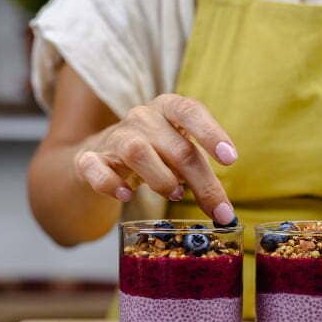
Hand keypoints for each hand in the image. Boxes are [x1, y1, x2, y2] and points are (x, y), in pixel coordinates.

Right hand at [72, 94, 237, 224]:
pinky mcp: (91, 159)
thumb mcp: (180, 155)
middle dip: (201, 182)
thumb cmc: (154, 154)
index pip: (190, 112)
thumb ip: (201, 174)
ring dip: (162, 179)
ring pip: (138, 152)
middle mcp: (142, 118)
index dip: (211, 134)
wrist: (102, 157)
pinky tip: (126, 195)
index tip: (230, 159)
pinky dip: (111, 184)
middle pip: (177, 147)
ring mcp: (115, 137)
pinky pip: (97, 169)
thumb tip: (224, 212)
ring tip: (174, 194)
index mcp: (168, 109)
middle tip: (218, 210)